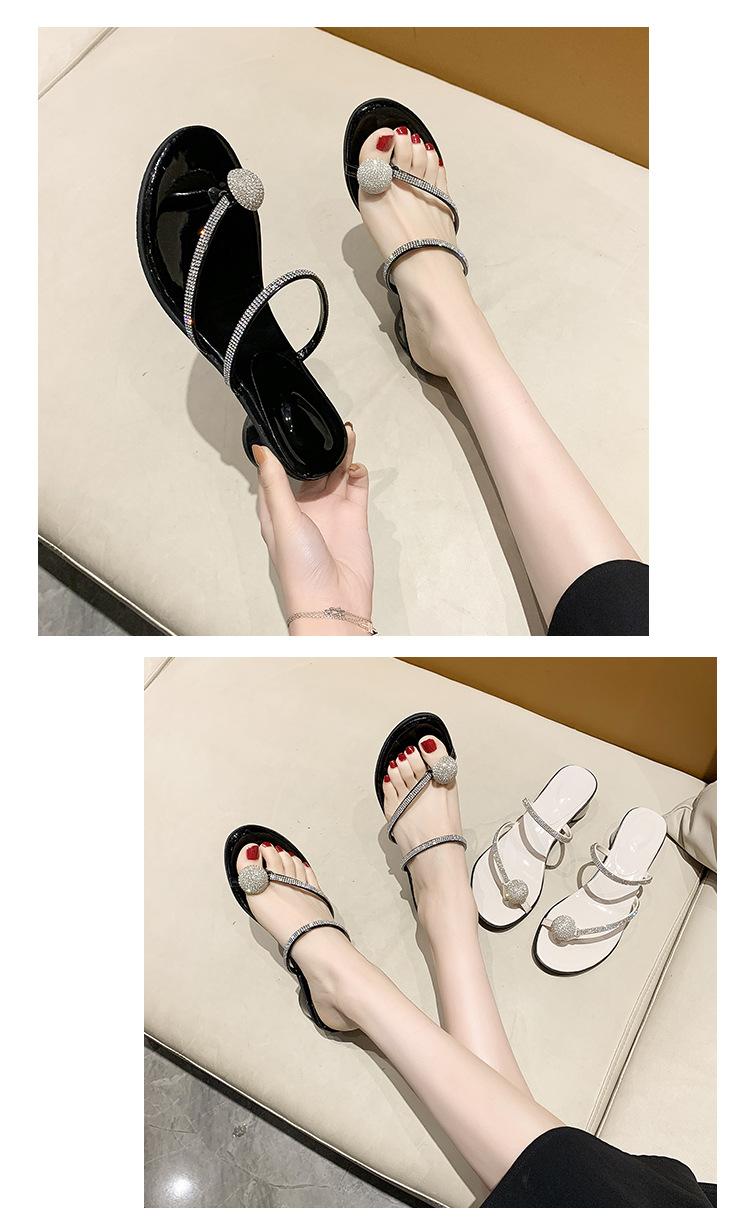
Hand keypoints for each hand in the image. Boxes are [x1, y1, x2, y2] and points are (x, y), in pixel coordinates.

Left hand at [253, 425, 373, 634]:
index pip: (278, 471)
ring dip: (341, 454)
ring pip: (336, 473)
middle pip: (311, 468)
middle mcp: (304, 508)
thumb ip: (275, 483)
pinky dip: (358, 473)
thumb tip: (260, 448)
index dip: (283, 449)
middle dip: (319, 446)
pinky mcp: (354, 518)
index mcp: (278, 509)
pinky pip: (356, 488)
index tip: (287, 422)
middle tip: (328, 423)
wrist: (334, 602)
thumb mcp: (282, 520)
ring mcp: (331, 512)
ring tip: (347, 432)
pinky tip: (356, 464)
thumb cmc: (299, 567)